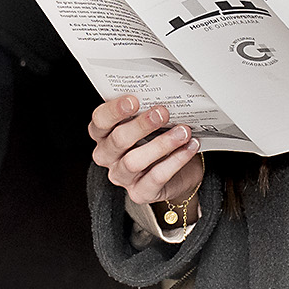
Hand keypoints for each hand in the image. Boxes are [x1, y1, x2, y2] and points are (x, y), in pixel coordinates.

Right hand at [89, 96, 203, 215]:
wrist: (179, 171)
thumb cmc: (159, 140)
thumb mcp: (151, 122)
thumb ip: (148, 111)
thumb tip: (162, 96)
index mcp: (104, 134)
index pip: (100, 120)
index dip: (114, 110)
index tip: (133, 100)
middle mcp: (108, 156)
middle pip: (118, 140)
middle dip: (142, 125)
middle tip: (163, 113)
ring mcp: (122, 176)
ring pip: (134, 161)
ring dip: (161, 144)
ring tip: (182, 132)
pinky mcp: (140, 192)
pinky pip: (156, 177)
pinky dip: (175, 161)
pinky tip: (189, 147)